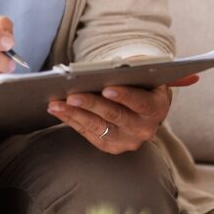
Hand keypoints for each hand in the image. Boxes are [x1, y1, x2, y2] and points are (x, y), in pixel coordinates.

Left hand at [48, 76, 197, 153]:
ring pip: (98, 126)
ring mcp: (127, 141)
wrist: (145, 107)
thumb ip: (134, 70)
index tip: (106, 88)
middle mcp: (144, 129)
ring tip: (56, 103)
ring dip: (75, 114)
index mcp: (157, 108)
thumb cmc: (142, 83)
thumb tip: (113, 66)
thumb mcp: (145, 75)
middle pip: (115, 116)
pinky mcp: (111, 146)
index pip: (141, 102)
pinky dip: (72, 120)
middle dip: (91, 104)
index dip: (124, 96)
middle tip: (72, 95)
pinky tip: (59, 110)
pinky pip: (88, 133)